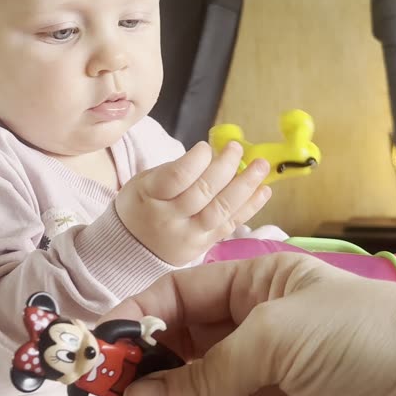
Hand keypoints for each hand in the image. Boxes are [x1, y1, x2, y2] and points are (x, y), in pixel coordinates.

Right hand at [78, 253, 395, 395]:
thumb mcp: (280, 334)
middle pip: (175, 355)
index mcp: (256, 285)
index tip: (96, 350)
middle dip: (133, 376)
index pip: (177, 299)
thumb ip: (208, 371)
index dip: (134, 321)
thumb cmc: (375, 335)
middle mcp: (255, 333)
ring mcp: (266, 387)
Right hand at [116, 141, 271, 265]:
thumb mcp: (144, 182)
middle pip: (203, 191)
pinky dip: (250, 207)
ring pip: (221, 209)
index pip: (177, 176)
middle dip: (225, 166)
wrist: (132, 249)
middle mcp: (170, 219)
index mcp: (150, 196)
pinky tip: (263, 190)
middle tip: (236, 148)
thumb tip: (213, 157)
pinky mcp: (205, 246)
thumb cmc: (141, 205)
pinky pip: (230, 225)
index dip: (197, 159)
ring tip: (261, 166)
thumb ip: (174, 171)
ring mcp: (190, 235)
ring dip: (245, 186)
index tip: (206, 146)